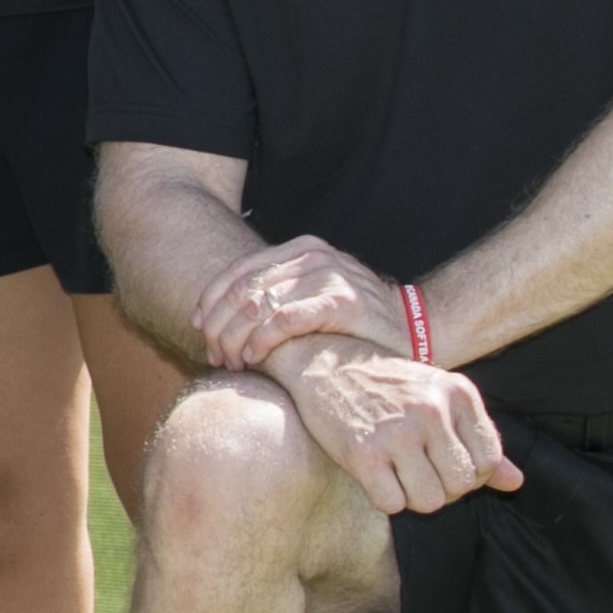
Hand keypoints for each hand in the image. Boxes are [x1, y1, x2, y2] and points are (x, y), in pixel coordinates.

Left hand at [194, 234, 408, 369]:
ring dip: (235, 338)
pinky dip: (261, 340)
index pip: (238, 271)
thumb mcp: (310, 298)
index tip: (199, 331)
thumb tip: (215, 316)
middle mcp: (313, 256)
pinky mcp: (342, 301)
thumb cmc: (352, 324)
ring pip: (257, 304)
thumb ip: (275, 297)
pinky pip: (284, 319)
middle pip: (242, 289)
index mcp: (300, 250)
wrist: (412, 331)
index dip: (210, 302)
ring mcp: (329, 275)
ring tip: (233, 362)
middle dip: (220, 326)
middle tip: (215, 356)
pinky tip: (254, 358)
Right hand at [270, 333, 516, 514]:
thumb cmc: (389, 386)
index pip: (488, 460)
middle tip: (419, 470)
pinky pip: (391, 504)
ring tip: (398, 473)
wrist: (326, 362)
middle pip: (461, 485)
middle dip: (442, 488)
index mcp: (458, 393)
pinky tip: (375, 474)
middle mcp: (431, 410)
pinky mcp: (363, 453)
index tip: (444, 461)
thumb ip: (480, 440)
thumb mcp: (440, 399)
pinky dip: (384, 498)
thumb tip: (517, 483)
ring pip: (429, 501)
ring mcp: (397, 431)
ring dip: (413, 497)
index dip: (469, 472)